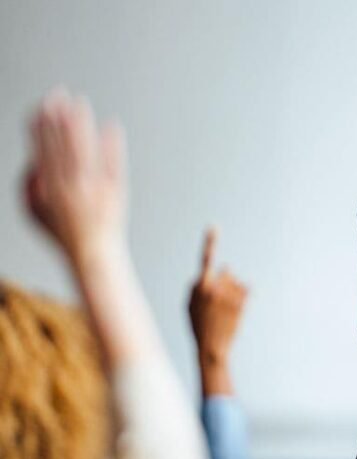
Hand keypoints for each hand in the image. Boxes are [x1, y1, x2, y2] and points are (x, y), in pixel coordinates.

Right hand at [24, 87, 126, 264]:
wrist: (94, 254)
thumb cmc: (63, 235)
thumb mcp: (33, 213)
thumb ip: (28, 186)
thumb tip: (31, 161)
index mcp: (50, 190)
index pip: (42, 151)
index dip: (40, 127)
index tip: (40, 106)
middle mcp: (70, 187)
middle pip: (62, 146)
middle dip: (58, 118)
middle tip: (57, 94)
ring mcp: (94, 189)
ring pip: (85, 151)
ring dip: (81, 125)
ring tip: (80, 103)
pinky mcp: (115, 191)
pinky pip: (114, 164)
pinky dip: (112, 145)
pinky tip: (111, 125)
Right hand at [188, 228, 246, 394]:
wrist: (212, 347)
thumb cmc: (198, 326)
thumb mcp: (189, 306)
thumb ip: (196, 288)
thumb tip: (207, 275)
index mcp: (201, 287)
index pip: (206, 260)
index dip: (209, 243)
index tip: (213, 227)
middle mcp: (217, 288)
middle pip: (227, 272)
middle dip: (225, 280)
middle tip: (219, 298)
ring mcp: (231, 295)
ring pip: (237, 281)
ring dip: (234, 290)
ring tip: (225, 308)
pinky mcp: (242, 303)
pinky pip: (247, 290)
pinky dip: (243, 296)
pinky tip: (235, 309)